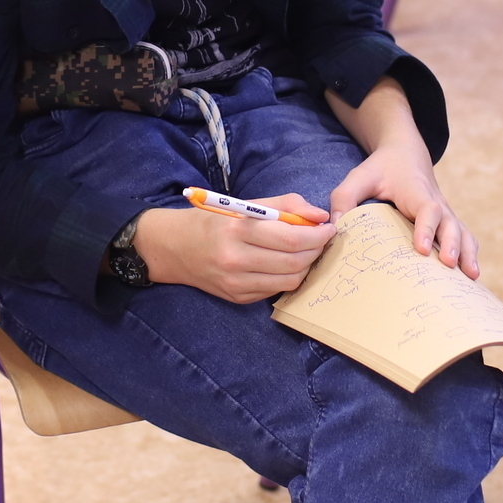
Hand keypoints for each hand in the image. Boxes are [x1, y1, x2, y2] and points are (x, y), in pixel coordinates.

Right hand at [135, 195, 334, 303]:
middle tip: (322, 240)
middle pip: (293, 262)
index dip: (317, 235)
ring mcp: (236, 284)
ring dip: (306, 266)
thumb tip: (320, 215)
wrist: (173, 248)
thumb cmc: (212, 221)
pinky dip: (288, 277)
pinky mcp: (238, 298)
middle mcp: (235, 260)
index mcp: (237, 231)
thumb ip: (285, 205)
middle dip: (316, 251)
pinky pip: (275, 290)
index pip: (290, 239)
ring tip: (308, 251)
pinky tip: (286, 264)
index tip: (329, 228)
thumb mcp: (244, 204)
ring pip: (289, 281)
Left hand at [329, 146, 478, 276]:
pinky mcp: (447, 223)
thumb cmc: (381, 168)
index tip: (420, 249)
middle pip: (451, 223)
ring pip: (463, 232)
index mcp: (416, 192)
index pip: (427, 209)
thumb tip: (336, 226)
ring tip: (470, 276)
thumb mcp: (359, 177)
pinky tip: (469, 276)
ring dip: (468, 253)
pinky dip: (469, 254)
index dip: (426, 228)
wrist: (406, 153)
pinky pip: (464, 237)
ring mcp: (446, 213)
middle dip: (453, 245)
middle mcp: (437, 203)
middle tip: (448, 265)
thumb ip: (344, 198)